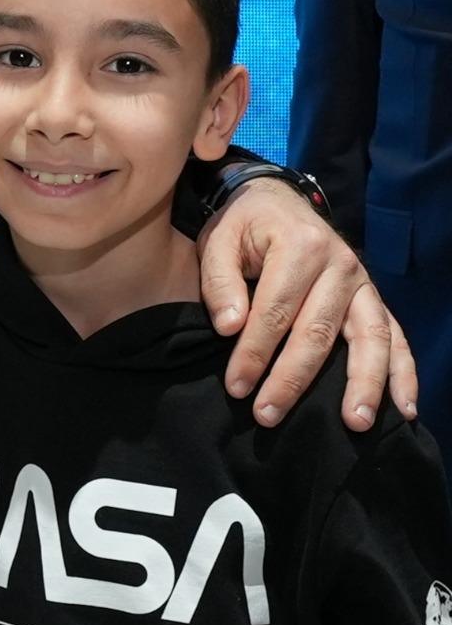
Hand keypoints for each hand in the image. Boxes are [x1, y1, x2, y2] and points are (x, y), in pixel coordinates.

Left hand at [198, 178, 417, 429]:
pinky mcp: (373, 299)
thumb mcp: (219, 239)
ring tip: (356, 423)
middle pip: (319, 331)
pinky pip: (396, 337)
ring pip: (370, 338)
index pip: (276, 310)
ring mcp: (363, 283)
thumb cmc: (244, 226)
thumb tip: (229, 328)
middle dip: (293, 378)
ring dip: (364, 384)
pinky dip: (403, 373)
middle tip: (269, 415)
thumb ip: (220, 282)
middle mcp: (340, 264)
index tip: (237, 387)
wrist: (277, 201)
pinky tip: (404, 409)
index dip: (255, 352)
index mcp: (301, 245)